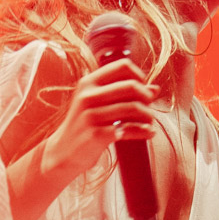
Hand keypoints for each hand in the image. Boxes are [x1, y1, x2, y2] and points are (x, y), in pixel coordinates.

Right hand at [44, 58, 158, 182]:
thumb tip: (155, 88)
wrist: (62, 152)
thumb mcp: (97, 105)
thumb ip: (123, 94)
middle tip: (149, 109)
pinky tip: (149, 133)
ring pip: (132, 108)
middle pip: (130, 86)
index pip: (122, 66)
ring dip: (147, 116)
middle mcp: (88, 96)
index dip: (139, 76)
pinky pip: (129, 129)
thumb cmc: (84, 126)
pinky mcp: (96, 135)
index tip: (144, 90)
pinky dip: (143, 131)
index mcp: (88, 83)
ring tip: (150, 123)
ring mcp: (91, 115)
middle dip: (146, 98)